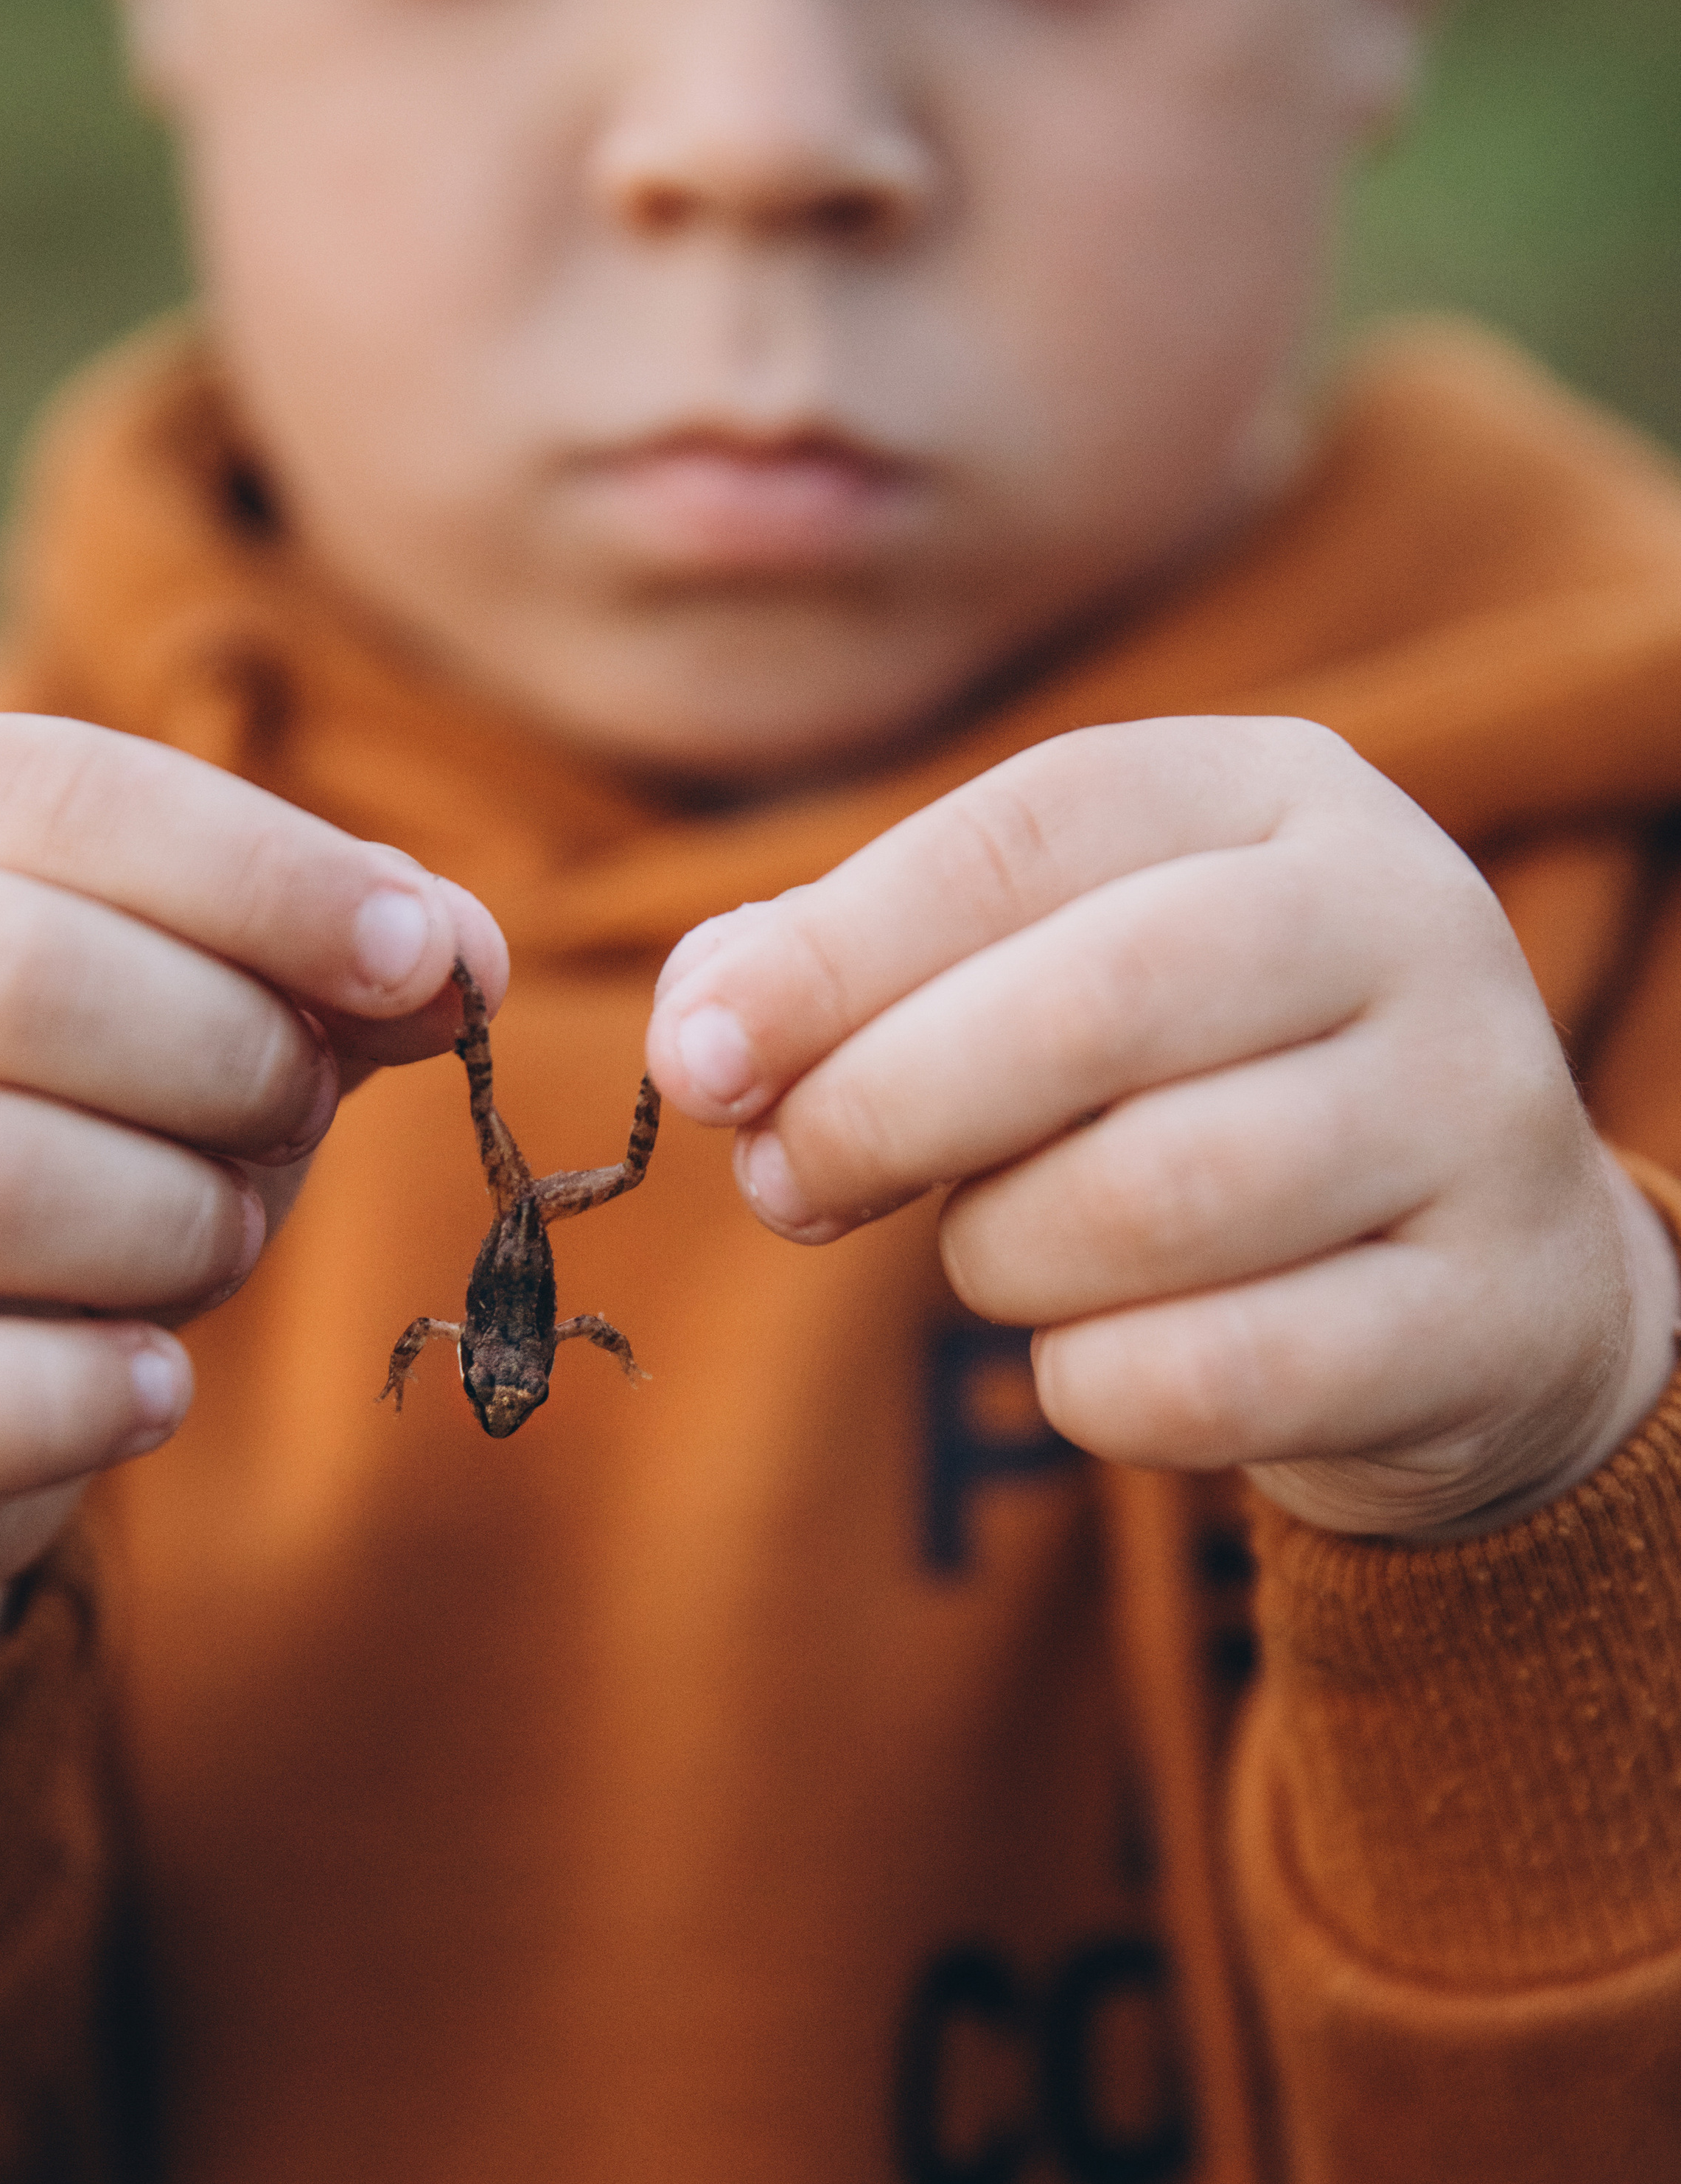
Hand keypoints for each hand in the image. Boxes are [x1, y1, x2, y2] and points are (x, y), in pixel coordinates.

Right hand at [0, 713, 503, 1685]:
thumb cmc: (75, 1169)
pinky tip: (152, 1389)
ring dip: (164, 1228)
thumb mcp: (208, 1042)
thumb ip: (327, 976)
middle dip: (224, 1062)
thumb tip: (462, 952)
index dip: (265, 870)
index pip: (51, 791)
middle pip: (7, 971)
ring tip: (212, 1247)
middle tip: (290, 1125)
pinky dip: (73, 1400)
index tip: (427, 960)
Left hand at [647, 717, 1677, 1542]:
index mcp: (1279, 796)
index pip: (1031, 829)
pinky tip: (1091, 1358)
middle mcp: (1407, 921)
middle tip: (785, 1185)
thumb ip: (865, 981)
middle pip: (1094, 1004)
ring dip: (999, 1256)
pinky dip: (1091, 1388)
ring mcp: (1474, 1119)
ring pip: (1148, 1202)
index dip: (835, 951)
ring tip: (997, 1253)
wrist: (1484, 1287)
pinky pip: (1213, 1376)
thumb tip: (701, 1022)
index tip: (694, 1061)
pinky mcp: (1489, 1316)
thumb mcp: (1050, 987)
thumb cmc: (1197, 1105)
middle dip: (884, 1108)